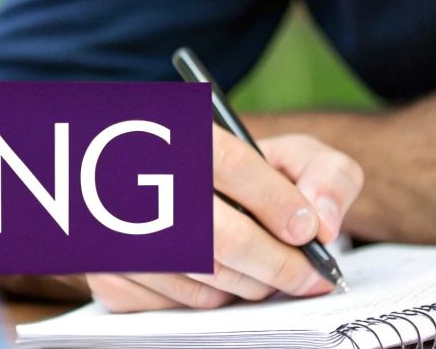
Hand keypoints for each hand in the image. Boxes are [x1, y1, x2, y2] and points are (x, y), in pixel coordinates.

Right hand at [86, 131, 361, 312]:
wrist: (175, 187)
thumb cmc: (250, 178)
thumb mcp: (290, 154)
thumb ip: (327, 174)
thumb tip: (324, 221)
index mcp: (182, 132)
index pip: (229, 162)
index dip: (276, 202)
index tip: (309, 233)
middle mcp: (136, 176)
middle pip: (222, 237)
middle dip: (279, 265)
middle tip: (308, 275)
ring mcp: (118, 230)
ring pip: (206, 278)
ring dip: (249, 284)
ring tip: (263, 269)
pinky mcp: (108, 274)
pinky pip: (179, 304)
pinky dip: (212, 298)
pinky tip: (219, 274)